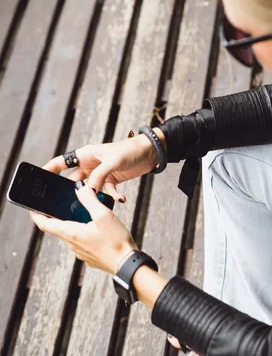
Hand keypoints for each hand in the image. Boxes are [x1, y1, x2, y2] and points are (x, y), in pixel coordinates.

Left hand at [30, 185, 135, 273]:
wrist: (128, 264)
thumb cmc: (116, 241)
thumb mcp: (103, 215)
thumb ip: (90, 200)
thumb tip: (80, 188)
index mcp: (72, 233)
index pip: (45, 224)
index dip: (36, 214)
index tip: (31, 206)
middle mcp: (72, 245)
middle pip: (58, 228)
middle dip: (58, 215)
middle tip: (61, 203)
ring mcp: (81, 252)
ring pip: (71, 235)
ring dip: (73, 223)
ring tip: (83, 211)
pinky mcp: (90, 257)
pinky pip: (82, 242)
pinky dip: (84, 232)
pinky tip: (97, 227)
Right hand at [42, 128, 165, 202]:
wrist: (150, 152)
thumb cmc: (129, 150)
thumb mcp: (113, 162)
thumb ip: (99, 175)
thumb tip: (88, 190)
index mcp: (85, 154)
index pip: (61, 162)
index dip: (49, 169)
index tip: (37, 177)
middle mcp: (90, 164)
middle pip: (73, 180)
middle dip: (70, 191)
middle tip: (66, 204)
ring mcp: (100, 173)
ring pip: (89, 189)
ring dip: (93, 197)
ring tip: (98, 204)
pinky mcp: (111, 180)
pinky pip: (106, 192)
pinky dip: (112, 197)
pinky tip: (121, 199)